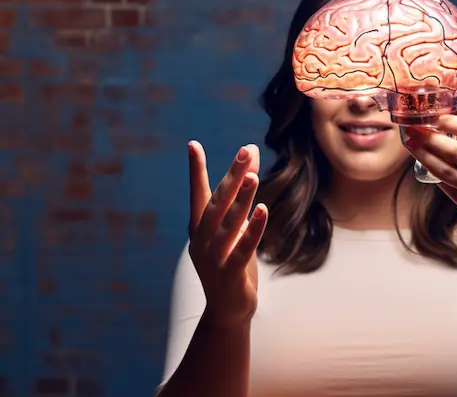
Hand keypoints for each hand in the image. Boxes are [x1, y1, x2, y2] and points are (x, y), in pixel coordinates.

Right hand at [187, 141, 267, 328]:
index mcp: (200, 229)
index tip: (193, 144)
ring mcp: (214, 258)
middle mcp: (202, 241)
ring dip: (242, 198)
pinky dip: (253, 229)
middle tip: (244, 151)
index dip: (196, 170)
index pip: (199, 194)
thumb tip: (251, 162)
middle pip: (217, 203)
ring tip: (253, 175)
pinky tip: (264, 210)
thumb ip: (241, 199)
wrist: (227, 312)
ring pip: (230, 223)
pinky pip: (243, 248)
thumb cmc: (231, 264)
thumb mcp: (234, 231)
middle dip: (231, 176)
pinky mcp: (231, 274)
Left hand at [405, 103, 456, 245]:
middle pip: (454, 149)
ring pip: (447, 170)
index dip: (446, 121)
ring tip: (410, 144)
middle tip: (412, 128)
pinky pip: (447, 186)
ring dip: (424, 156)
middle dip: (429, 137)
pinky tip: (423, 163)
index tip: (430, 115)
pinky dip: (433, 174)